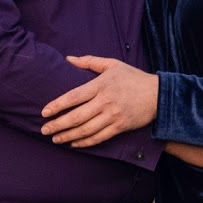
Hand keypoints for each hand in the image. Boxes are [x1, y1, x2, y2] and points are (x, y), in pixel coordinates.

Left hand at [41, 56, 161, 146]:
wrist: (158, 95)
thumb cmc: (133, 78)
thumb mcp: (112, 64)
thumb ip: (89, 61)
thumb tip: (68, 59)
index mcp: (101, 85)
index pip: (74, 97)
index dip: (57, 105)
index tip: (44, 112)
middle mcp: (105, 102)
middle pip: (76, 116)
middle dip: (58, 125)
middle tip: (44, 130)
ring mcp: (113, 116)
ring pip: (86, 130)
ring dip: (68, 136)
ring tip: (55, 139)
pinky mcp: (120, 127)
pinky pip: (98, 137)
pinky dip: (85, 142)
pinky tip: (74, 144)